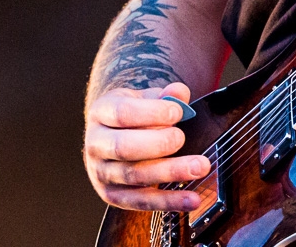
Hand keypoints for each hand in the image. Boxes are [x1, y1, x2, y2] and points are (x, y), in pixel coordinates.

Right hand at [84, 82, 211, 210]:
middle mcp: (96, 144)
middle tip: (181, 138)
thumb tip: (179, 94)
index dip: (151, 113)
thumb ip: (166, 95)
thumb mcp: (146, 98)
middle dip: (158, 144)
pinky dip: (168, 201)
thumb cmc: (135, 114)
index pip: (122, 113)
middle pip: (123, 147)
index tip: (177, 113)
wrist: (113, 135)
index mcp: (101, 112)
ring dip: (169, 172)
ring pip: (133, 176)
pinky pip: (141, 201)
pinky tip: (192, 199)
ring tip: (199, 167)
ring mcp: (101, 172)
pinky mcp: (112, 196)